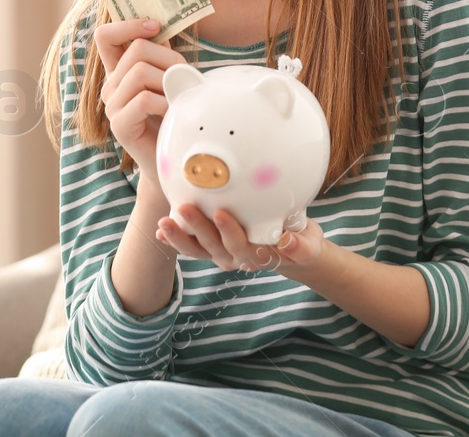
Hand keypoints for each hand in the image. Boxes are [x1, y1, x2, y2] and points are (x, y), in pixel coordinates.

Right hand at [93, 17, 187, 186]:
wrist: (171, 159)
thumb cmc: (173, 116)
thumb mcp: (169, 79)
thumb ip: (162, 55)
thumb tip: (163, 28)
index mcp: (119, 72)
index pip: (105, 36)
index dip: (128, 24)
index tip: (155, 27)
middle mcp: (110, 86)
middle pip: (136, 50)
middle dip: (169, 57)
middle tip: (183, 76)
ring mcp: (112, 106)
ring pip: (140, 72)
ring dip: (169, 81)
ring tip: (178, 96)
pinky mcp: (120, 125)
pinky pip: (144, 99)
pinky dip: (165, 102)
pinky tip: (172, 112)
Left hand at [155, 203, 328, 277]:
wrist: (292, 251)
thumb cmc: (300, 242)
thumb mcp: (309, 245)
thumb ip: (301, 246)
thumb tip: (289, 241)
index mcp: (258, 256)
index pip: (241, 246)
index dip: (230, 232)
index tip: (221, 213)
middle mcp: (237, 258)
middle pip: (214, 246)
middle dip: (199, 229)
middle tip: (185, 209)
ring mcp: (222, 253)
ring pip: (198, 249)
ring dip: (180, 237)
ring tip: (164, 224)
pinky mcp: (213, 246)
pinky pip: (193, 246)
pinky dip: (176, 240)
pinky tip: (159, 232)